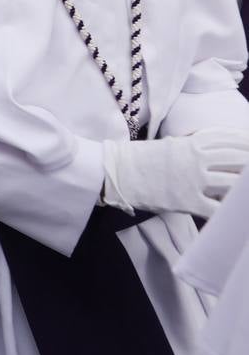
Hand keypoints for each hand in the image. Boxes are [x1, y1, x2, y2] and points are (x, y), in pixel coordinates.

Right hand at [101, 127, 248, 217]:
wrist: (117, 171)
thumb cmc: (142, 158)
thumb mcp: (171, 145)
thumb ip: (194, 145)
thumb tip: (214, 148)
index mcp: (192, 144)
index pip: (229, 140)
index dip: (246, 142)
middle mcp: (196, 160)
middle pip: (237, 159)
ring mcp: (193, 181)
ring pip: (233, 184)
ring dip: (244, 188)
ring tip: (247, 193)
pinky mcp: (187, 201)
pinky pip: (216, 210)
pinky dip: (229, 213)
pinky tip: (235, 215)